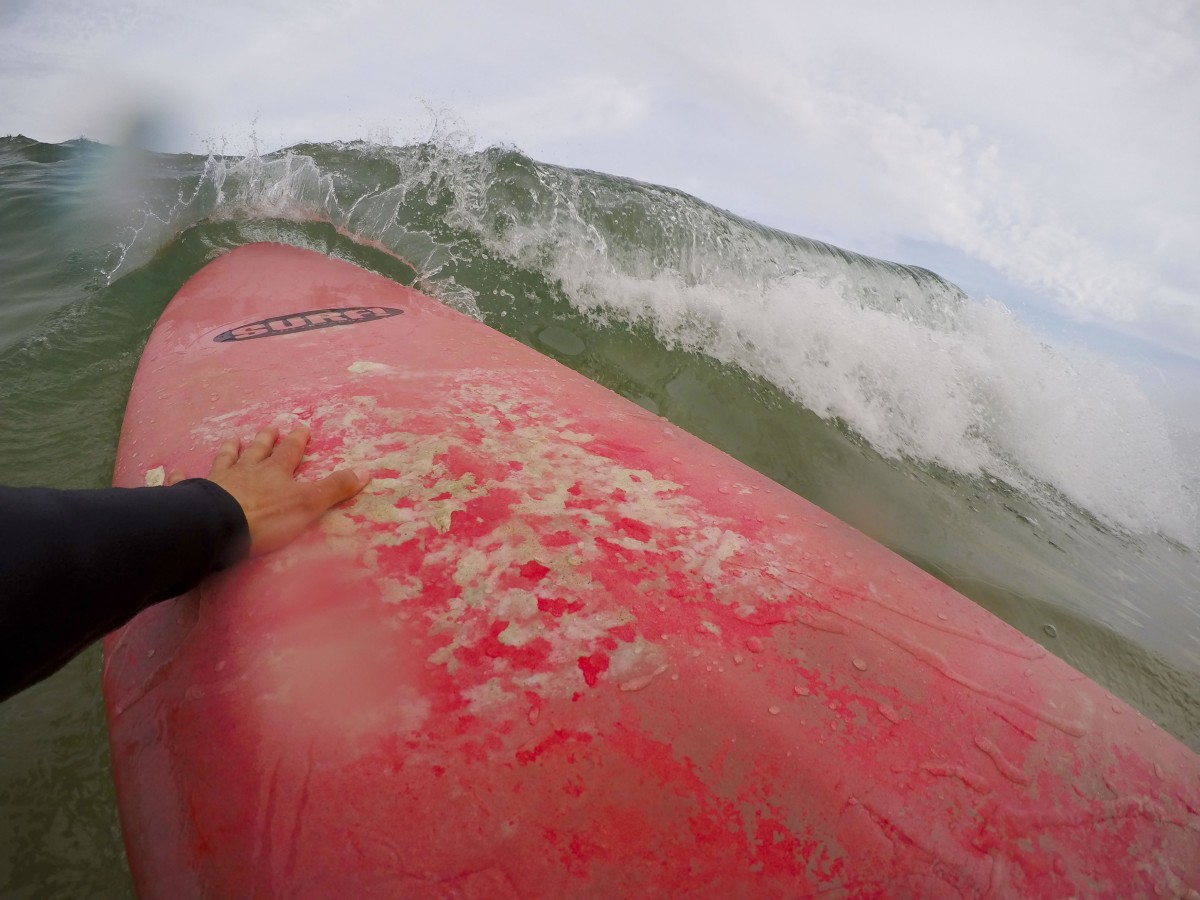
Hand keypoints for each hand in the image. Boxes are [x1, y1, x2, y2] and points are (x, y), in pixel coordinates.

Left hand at [168, 426, 367, 556]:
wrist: (218, 526)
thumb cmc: (266, 517)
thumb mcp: (308, 504)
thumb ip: (335, 489)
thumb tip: (368, 470)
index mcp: (275, 473)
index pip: (290, 453)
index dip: (297, 441)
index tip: (301, 426)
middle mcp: (247, 471)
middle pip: (258, 451)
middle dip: (265, 439)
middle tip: (270, 426)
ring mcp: (218, 481)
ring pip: (225, 461)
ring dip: (230, 450)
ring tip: (232, 439)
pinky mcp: (195, 495)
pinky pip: (186, 484)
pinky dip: (180, 478)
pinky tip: (172, 473)